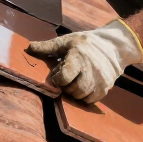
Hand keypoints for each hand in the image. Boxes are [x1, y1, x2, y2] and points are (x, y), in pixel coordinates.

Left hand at [27, 19, 142, 103]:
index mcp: (78, 57)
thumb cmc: (85, 43)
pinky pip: (91, 100)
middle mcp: (90, 70)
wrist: (113, 46)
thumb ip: (48, 47)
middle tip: (66, 79)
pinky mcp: (106, 87)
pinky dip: (84, 96)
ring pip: (82, 96)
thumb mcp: (67, 41)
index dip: (58, 78)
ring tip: (75, 82)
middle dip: (66, 86)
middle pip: (73, 89)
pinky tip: (83, 86)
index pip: (64, 76)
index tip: (58, 73)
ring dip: (75, 92)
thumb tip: (29, 47)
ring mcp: (100, 80)